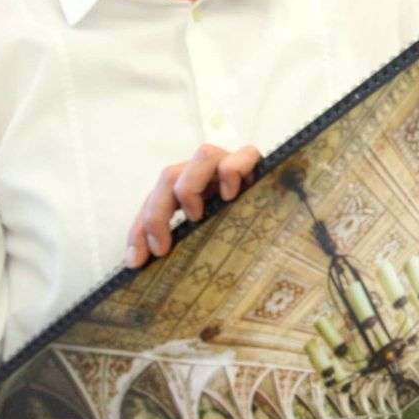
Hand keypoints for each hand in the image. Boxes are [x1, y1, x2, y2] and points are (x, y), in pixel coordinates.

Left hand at [126, 144, 262, 267]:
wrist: (285, 233)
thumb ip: (175, 249)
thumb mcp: (200, 246)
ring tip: (196, 217)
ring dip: (192, 186)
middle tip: (162, 248)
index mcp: (191, 191)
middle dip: (157, 212)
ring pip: (203, 154)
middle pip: (170, 175)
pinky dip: (233, 171)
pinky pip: (245, 153)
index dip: (139, 229)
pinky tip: (230, 196)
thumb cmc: (239, 241)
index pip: (153, 200)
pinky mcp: (259, 166)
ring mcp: (232, 165)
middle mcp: (208, 174)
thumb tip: (134, 265)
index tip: (138, 261)